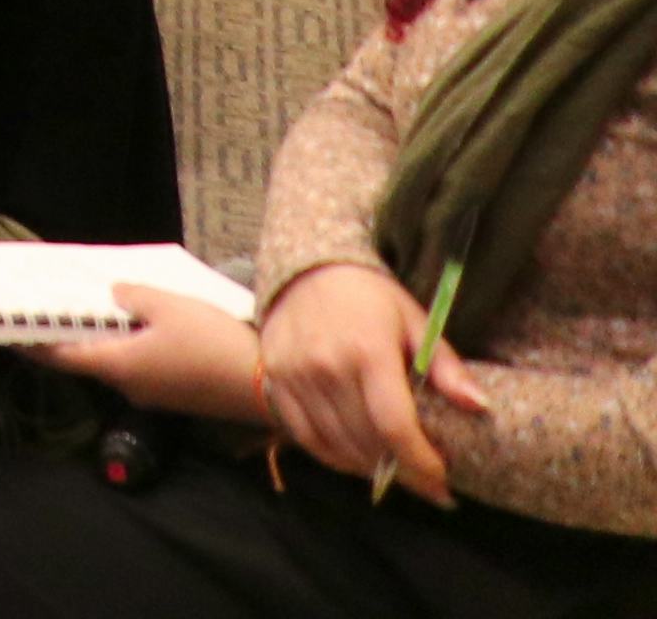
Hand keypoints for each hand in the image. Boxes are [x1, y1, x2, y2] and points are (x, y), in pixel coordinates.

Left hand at [33, 282, 264, 416]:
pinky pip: (143, 367)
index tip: (9, 332)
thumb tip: (113, 294)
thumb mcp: (169, 306)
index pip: (60, 357)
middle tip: (57, 306)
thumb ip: (133, 296)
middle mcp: (128, 386)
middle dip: (72, 335)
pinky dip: (132, 347)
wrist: (268, 387)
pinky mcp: (178, 396)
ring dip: (106, 339)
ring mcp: (154, 395)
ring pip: (118, 362)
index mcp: (116, 365)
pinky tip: (141, 325)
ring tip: (98, 308)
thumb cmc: (212, 343)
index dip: (32, 344)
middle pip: (88, 359)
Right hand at [263, 263, 460, 503]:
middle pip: (368, 442)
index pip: (395, 426)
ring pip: (337, 445)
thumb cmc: (371, 298)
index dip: (421, 462)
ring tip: (397, 471)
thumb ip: (446, 368)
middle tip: (428, 482)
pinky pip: (307, 436)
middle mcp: (326, 367)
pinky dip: (335, 457)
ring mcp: (295, 376)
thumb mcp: (417, 322)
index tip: (443, 483)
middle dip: (403, 471)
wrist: (307, 271)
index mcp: (367, 351)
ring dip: (371, 467)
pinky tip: (359, 459)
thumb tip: (481, 407)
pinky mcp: (275, 380)